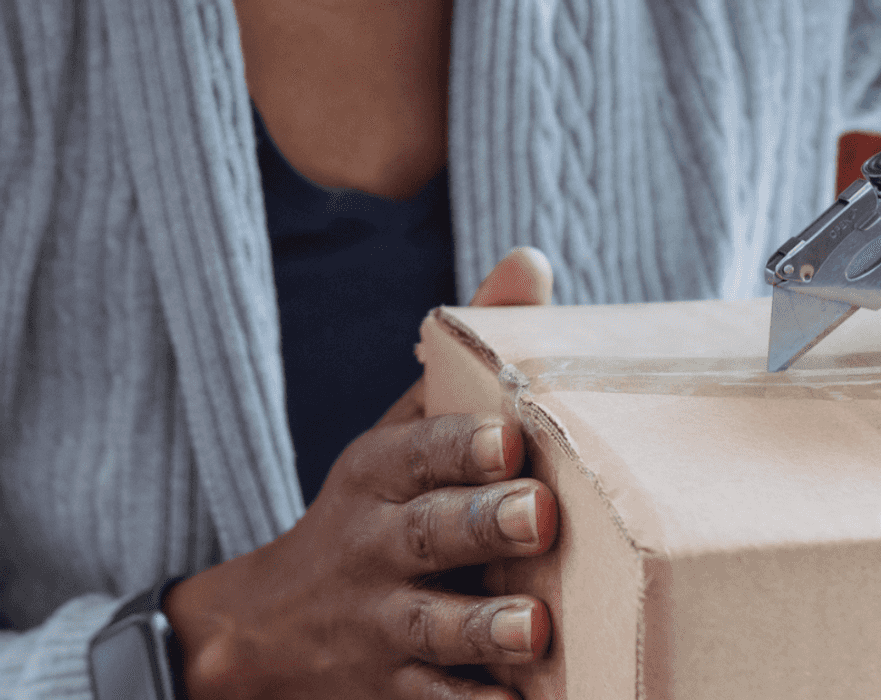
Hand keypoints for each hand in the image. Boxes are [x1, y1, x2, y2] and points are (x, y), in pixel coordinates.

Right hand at [165, 248, 557, 699]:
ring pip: (432, 625)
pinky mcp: (390, 691)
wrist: (263, 633)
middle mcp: (376, 546)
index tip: (509, 440)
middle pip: (429, 532)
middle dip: (482, 523)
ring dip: (482, 627)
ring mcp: (380, 623)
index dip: (460, 445)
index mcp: (380, 473)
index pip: (418, 450)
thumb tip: (533, 260)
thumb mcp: (402, 431)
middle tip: (538, 514)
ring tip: (533, 628)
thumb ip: (469, 355)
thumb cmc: (370, 512)